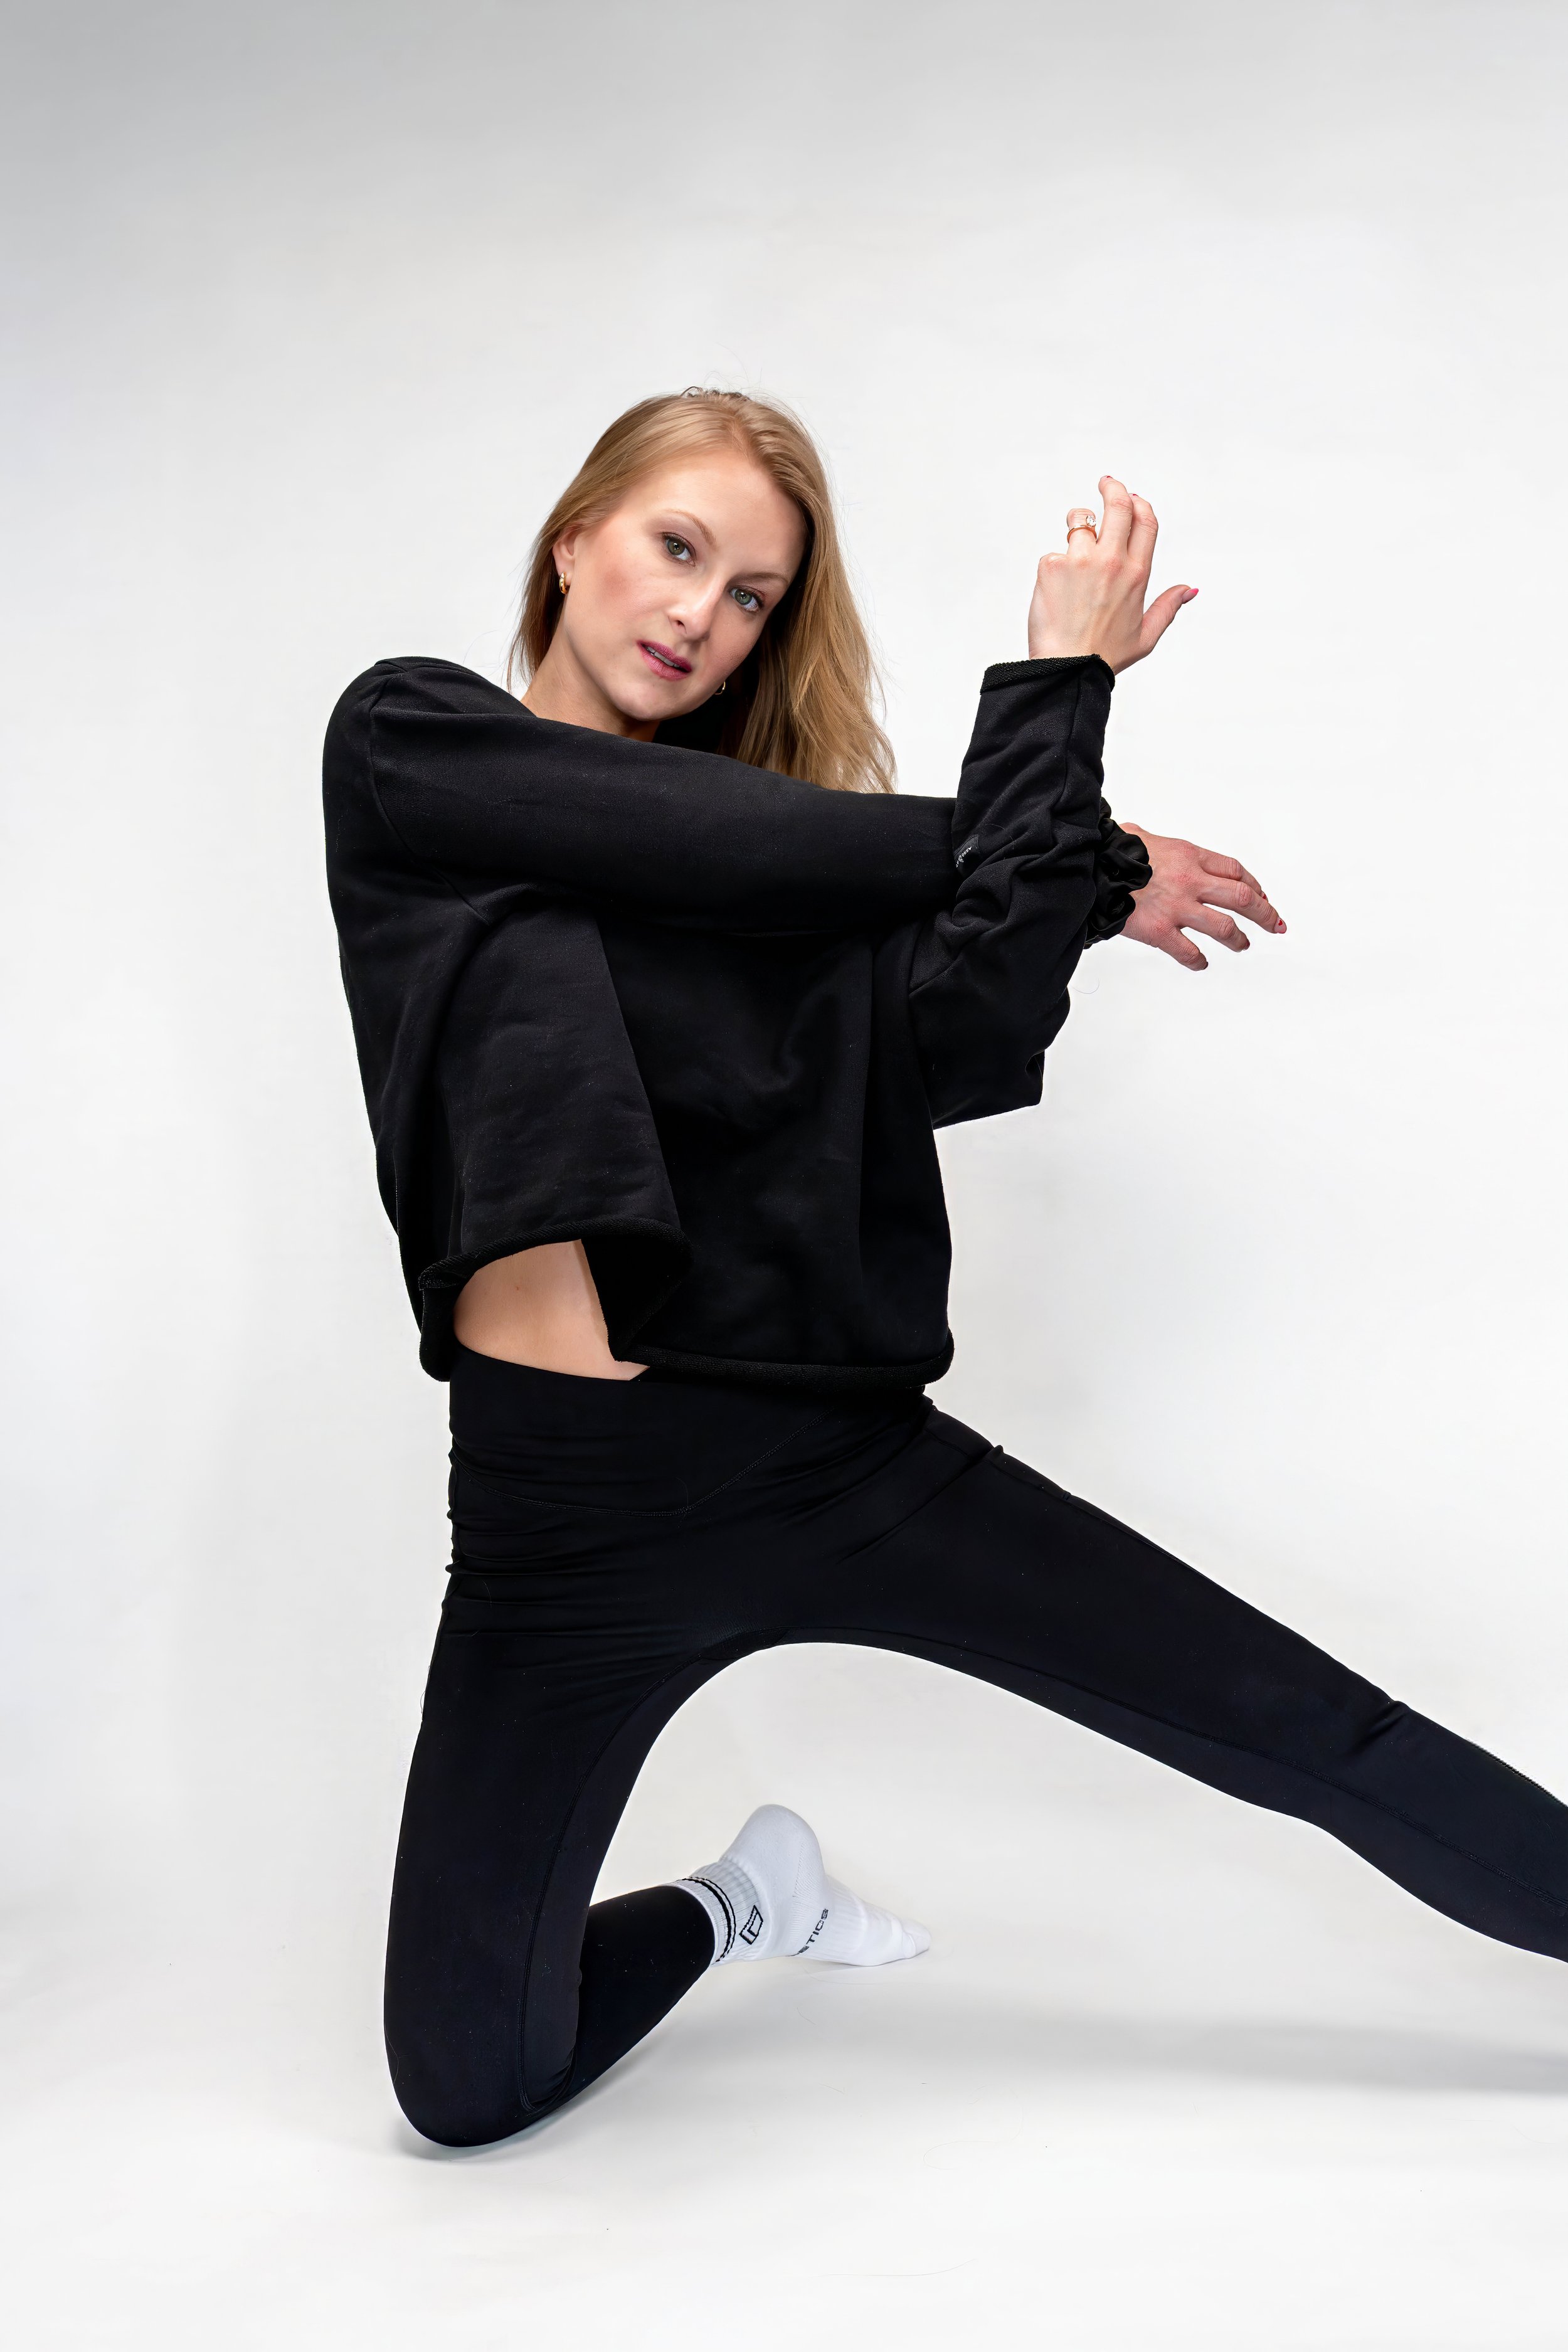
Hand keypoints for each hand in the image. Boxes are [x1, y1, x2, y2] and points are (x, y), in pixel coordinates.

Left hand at [1027, 477, 1195, 672]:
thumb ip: (1168, 607)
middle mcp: (1111, 561)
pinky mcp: (1052, 565)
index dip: (1139, 503)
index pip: (1145, 520)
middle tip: (1106, 483)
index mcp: (1137, 573)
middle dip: (1112, 487)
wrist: (1066, 669)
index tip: (1131, 497)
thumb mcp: (1146, 635)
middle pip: (1117, 505)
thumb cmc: (1103, 656)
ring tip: (1074, 550)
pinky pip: (1054, 552)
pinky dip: (1054, 566)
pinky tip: (1056, 592)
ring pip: (1079, 521)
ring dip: (1077, 526)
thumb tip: (1190, 590)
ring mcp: (1080, 560)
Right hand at [1119, 829, 1285, 970]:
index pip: (1235, 870)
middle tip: (1275, 924)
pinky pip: (1189, 952)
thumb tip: (1155, 843)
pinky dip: (1199, 961)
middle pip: (1244, 897)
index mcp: (1189, 856)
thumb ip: (1162, 847)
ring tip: (1243, 945)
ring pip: (1225, 927)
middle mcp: (1190, 881)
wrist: (1090, 869)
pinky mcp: (1160, 931)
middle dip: (1265, 914)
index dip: (1254, 885)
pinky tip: (1202, 962)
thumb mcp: (1144, 837)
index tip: (1261, 895)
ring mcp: (1177, 907)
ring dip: (1239, 939)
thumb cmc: (1112, 852)